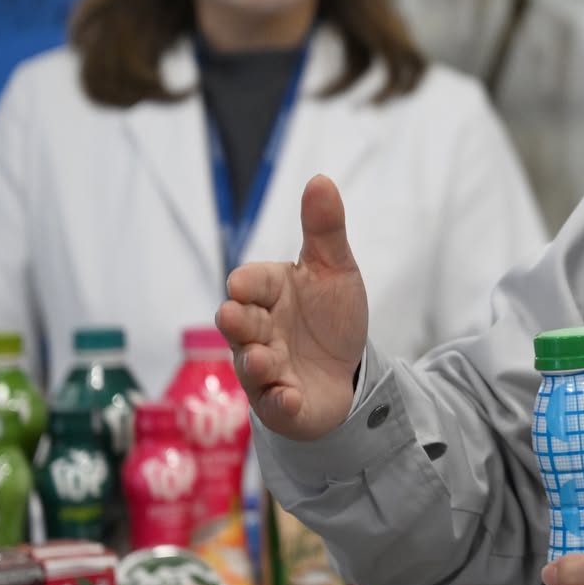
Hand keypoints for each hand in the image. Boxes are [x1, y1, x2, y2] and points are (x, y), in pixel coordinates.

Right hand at [216, 174, 368, 440]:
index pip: (251, 283)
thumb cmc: (330, 317)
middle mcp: (259, 330)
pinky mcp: (280, 404)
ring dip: (255, 362)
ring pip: (251, 366)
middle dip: (238, 322)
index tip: (243, 285)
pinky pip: (274, 405)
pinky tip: (291, 398)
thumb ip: (324, 229)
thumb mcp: (334, 270)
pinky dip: (281, 402)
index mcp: (270, 293)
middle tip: (235, 317)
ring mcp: (266, 370)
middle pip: (240, 324)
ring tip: (263, 359)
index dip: (248, 285)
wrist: (348, 372)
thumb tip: (320, 178)